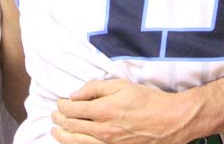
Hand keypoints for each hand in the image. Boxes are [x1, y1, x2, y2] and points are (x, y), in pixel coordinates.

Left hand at [51, 79, 195, 143]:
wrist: (170, 121)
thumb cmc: (148, 100)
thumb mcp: (122, 85)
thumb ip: (95, 88)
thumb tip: (75, 94)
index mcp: (102, 110)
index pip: (71, 109)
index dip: (62, 105)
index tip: (60, 102)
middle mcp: (102, 130)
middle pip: (71, 127)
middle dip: (59, 120)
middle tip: (54, 115)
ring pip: (77, 143)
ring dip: (63, 136)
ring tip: (55, 132)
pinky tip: (74, 141)